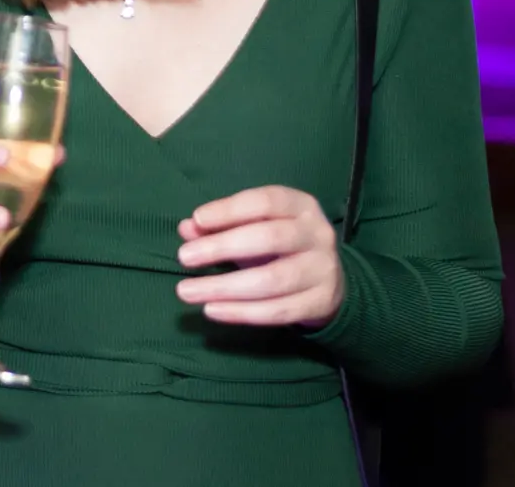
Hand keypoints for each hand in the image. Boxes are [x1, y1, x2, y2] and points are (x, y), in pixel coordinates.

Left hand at [177, 186, 343, 327]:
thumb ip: (221, 226)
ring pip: (272, 280)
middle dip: (222, 247)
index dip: (229, 210)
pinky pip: (278, 310)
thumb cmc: (281, 247)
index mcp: (301, 206)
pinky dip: (242, 312)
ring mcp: (323, 270)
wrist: (331, 282)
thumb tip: (187, 228)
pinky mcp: (321, 303)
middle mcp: (317, 235)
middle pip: (269, 238)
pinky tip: (212, 309)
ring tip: (187, 291)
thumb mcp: (254, 228)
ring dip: (225, 287)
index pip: (265, 202)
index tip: (197, 220)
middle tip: (184, 258)